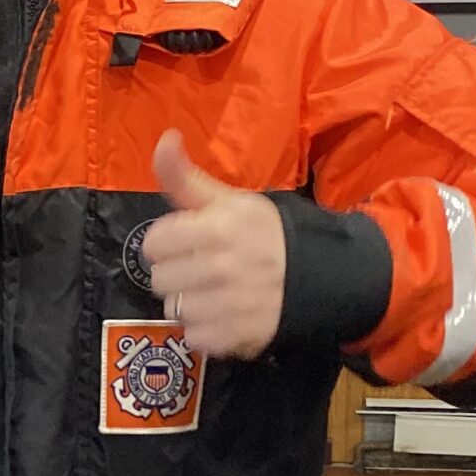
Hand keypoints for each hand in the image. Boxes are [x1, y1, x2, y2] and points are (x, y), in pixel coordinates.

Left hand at [141, 131, 286, 360]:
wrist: (322, 275)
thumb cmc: (269, 234)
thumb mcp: (231, 200)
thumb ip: (187, 177)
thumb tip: (165, 138)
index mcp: (217, 229)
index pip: (153, 244)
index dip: (167, 243)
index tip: (187, 243)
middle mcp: (221, 268)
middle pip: (160, 280)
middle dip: (178, 273)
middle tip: (204, 269)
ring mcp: (229, 306)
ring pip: (175, 310)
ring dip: (191, 304)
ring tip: (215, 293)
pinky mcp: (236, 337)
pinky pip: (194, 337)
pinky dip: (206, 330)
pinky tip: (225, 315)